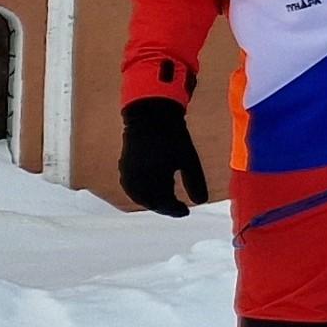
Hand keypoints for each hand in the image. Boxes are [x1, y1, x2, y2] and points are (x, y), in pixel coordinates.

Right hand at [118, 97, 206, 216]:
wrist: (151, 114)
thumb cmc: (173, 136)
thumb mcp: (189, 159)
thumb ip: (195, 181)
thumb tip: (202, 202)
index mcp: (153, 178)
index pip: (164, 203)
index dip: (175, 210)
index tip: (186, 212)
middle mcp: (137, 178)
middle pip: (150, 201)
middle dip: (164, 206)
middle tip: (177, 208)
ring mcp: (128, 172)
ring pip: (139, 196)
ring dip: (152, 200)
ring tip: (166, 201)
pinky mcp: (124, 166)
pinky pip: (131, 187)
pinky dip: (142, 192)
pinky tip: (152, 190)